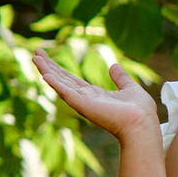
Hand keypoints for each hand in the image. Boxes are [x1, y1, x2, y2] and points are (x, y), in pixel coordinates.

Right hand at [31, 50, 160, 144]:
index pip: (73, 80)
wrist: (143, 124)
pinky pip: (66, 92)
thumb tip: (114, 65)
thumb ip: (121, 78)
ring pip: (60, 84)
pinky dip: (55, 83)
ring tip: (35, 58)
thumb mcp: (130, 88)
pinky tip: (45, 74)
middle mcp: (86, 98)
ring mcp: (83, 102)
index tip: (49, 58)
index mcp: (95, 95)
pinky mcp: (83, 105)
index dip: (60, 69)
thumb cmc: (140, 111)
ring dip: (47, 71)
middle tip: (36, 53)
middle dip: (49, 66)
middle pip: (62, 80)